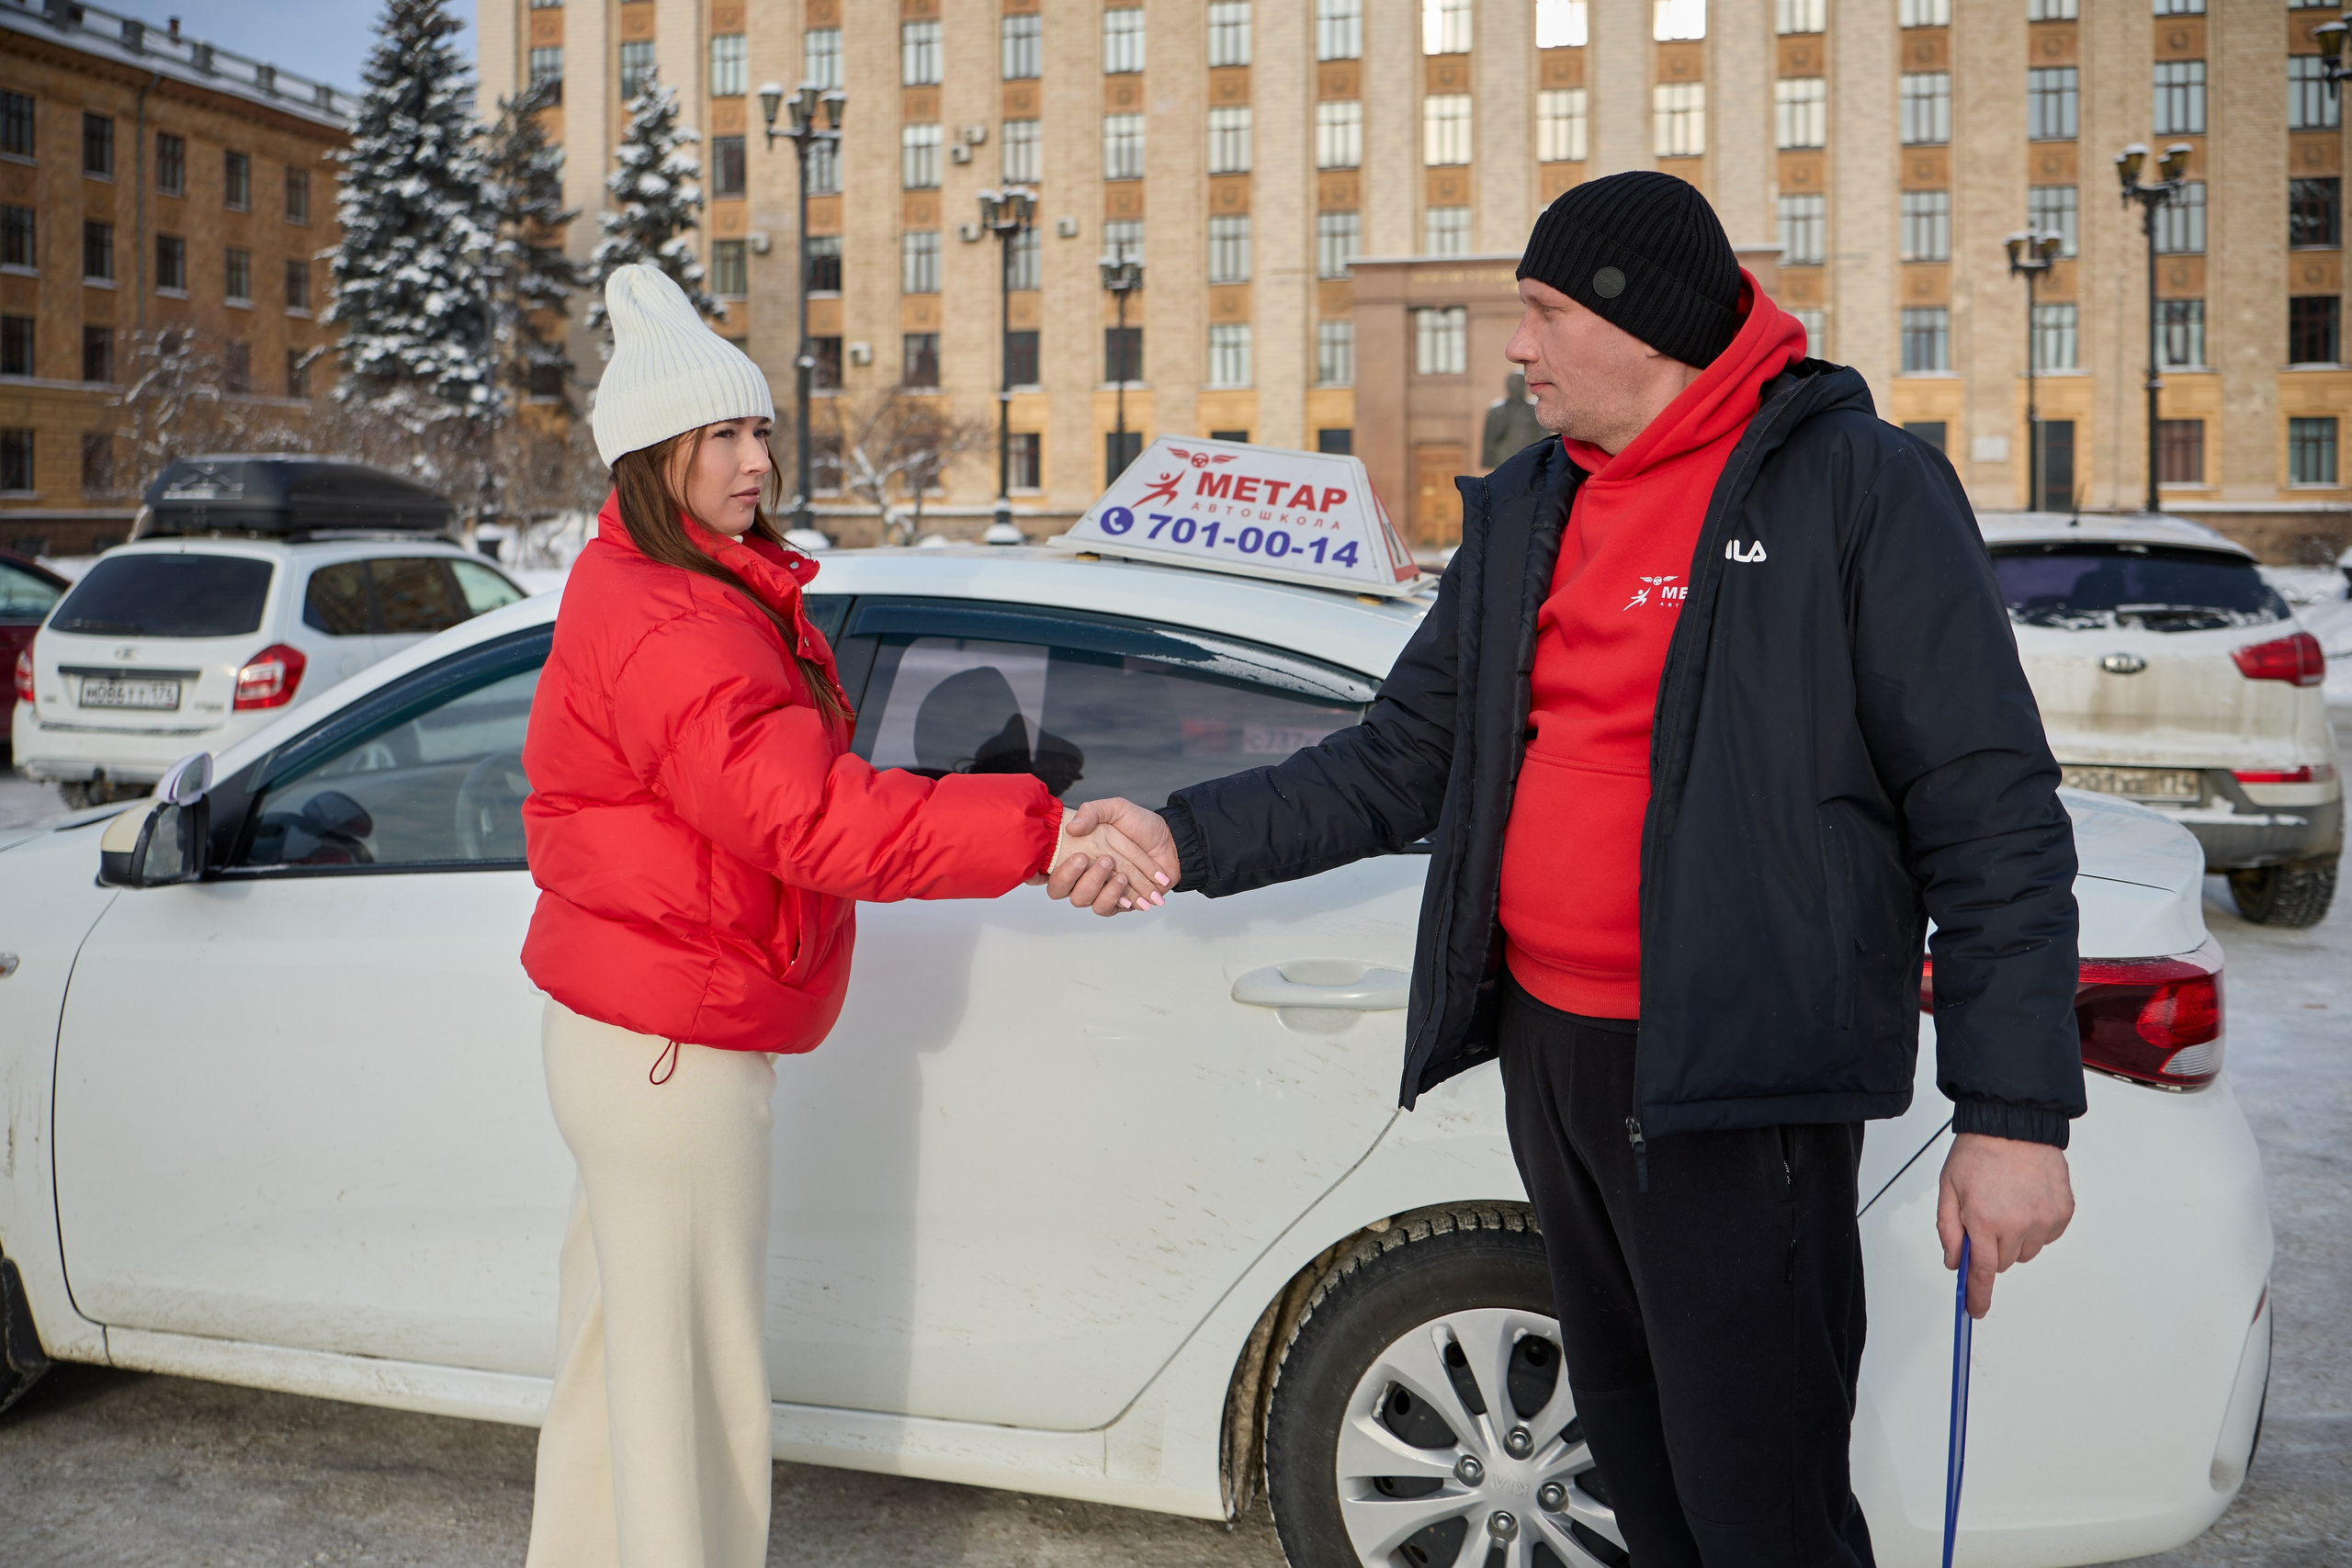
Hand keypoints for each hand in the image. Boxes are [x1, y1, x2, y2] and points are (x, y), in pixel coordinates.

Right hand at [1045, 798, 1179, 916]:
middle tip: (1089, 858)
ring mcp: (1098, 890)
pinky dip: (1115, 898)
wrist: (1171, 842)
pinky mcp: (1117, 903)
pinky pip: (1106, 909)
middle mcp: (1082, 874)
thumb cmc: (1141, 825)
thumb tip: (1071, 827)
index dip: (1036, 872)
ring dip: (1097, 886)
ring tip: (1119, 873)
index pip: (1044, 867)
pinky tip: (1125, 885)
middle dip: (1070, 876)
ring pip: (1082, 901)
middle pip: (1058, 889)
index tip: (1046, 865)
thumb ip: (1093, 811)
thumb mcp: (1116, 808)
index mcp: (1076, 851)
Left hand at [1936, 1132, 2074, 1318]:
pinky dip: (2035, 1226)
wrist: (2014, 1122)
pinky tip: (2025, 1200)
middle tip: (1984, 1218)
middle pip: (2002, 1262)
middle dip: (1990, 1248)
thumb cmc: (1979, 1151)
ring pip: (2025, 1252)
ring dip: (2014, 1238)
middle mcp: (2017, 1224)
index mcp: (1984, 1220)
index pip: (1982, 1272)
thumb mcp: (1948, 1189)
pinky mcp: (2063, 1212)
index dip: (1978, 1296)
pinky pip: (2046, 1236)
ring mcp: (2043, 1219)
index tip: (1976, 1310)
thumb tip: (1954, 1261)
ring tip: (2006, 1203)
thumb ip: (1948, 1229)